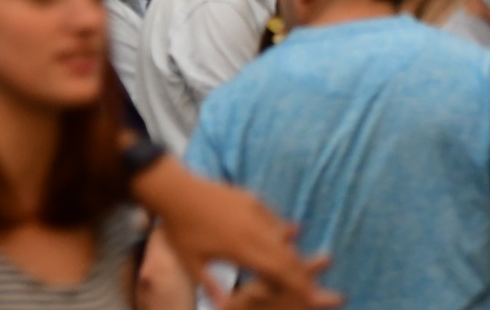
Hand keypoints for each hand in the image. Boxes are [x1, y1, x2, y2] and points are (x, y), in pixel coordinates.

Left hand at [135, 159, 338, 307]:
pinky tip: (290, 236)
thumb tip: (223, 308)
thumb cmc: (181, 230)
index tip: (308, 295)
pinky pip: (273, 219)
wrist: (177, 191)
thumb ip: (212, 286)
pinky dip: (283, 231)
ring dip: (293, 253)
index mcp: (239, 249)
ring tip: (303, 267)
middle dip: (302, 273)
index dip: (294, 284)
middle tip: (312, 287)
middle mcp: (252, 230)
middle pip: (286, 254)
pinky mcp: (251, 199)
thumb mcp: (192, 264)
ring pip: (283, 236)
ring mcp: (254, 212)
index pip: (276, 270)